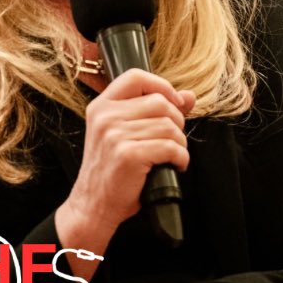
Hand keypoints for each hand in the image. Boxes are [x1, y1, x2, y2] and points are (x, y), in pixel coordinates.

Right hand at [57, 70, 194, 257]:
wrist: (93, 205)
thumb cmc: (113, 169)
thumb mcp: (126, 134)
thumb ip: (156, 111)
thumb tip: (190, 96)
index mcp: (102, 106)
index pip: (136, 76)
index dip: (161, 86)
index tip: (174, 103)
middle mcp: (105, 117)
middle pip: (160, 102)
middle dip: (176, 122)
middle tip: (172, 140)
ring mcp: (114, 135)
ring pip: (169, 126)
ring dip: (180, 143)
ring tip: (171, 155)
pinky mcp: (128, 155)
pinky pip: (170, 147)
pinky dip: (181, 158)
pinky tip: (174, 165)